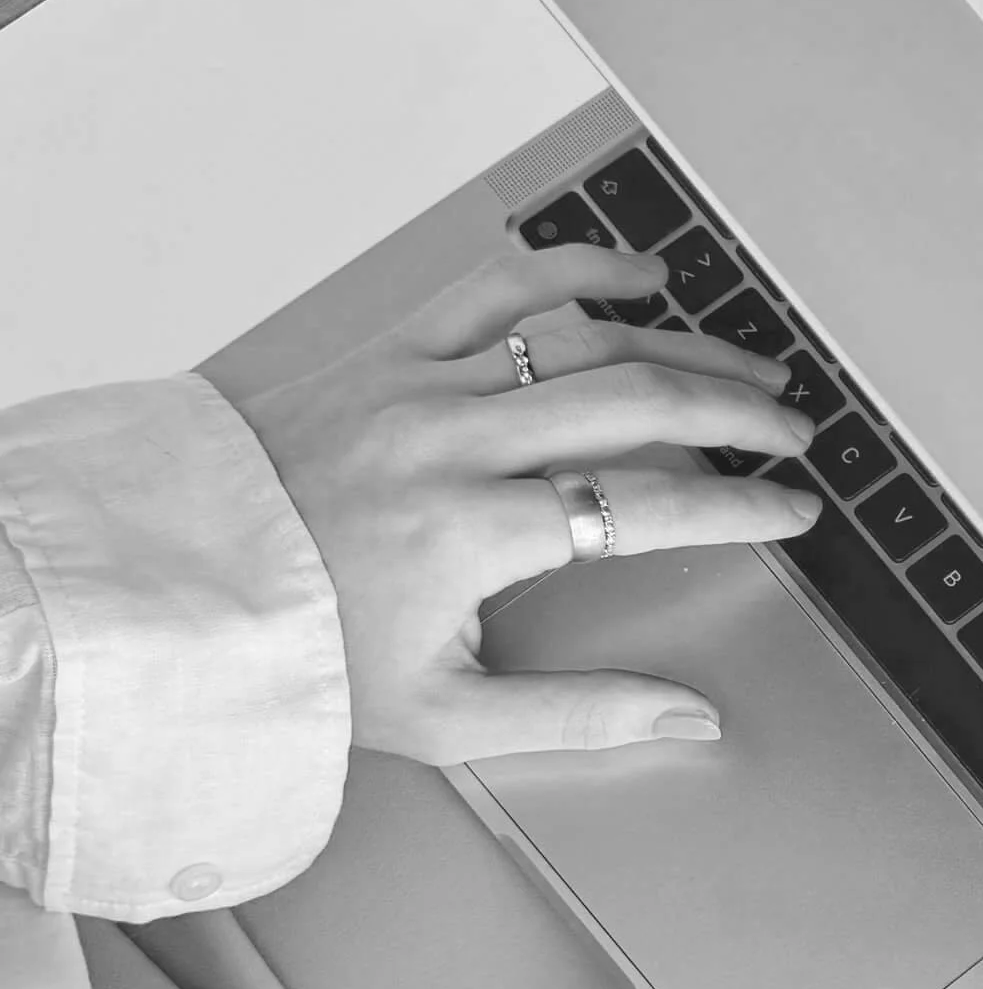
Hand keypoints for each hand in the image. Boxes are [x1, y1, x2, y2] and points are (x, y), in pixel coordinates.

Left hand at [223, 238, 823, 764]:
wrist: (181, 587)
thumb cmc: (309, 654)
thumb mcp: (446, 716)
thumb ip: (581, 717)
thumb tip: (692, 720)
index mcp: (471, 535)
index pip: (642, 506)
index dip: (737, 509)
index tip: (795, 512)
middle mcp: (454, 442)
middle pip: (633, 401)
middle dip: (735, 414)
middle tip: (794, 433)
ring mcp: (421, 382)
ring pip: (582, 336)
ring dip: (681, 345)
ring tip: (747, 368)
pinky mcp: (389, 348)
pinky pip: (498, 286)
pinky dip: (576, 268)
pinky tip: (640, 277)